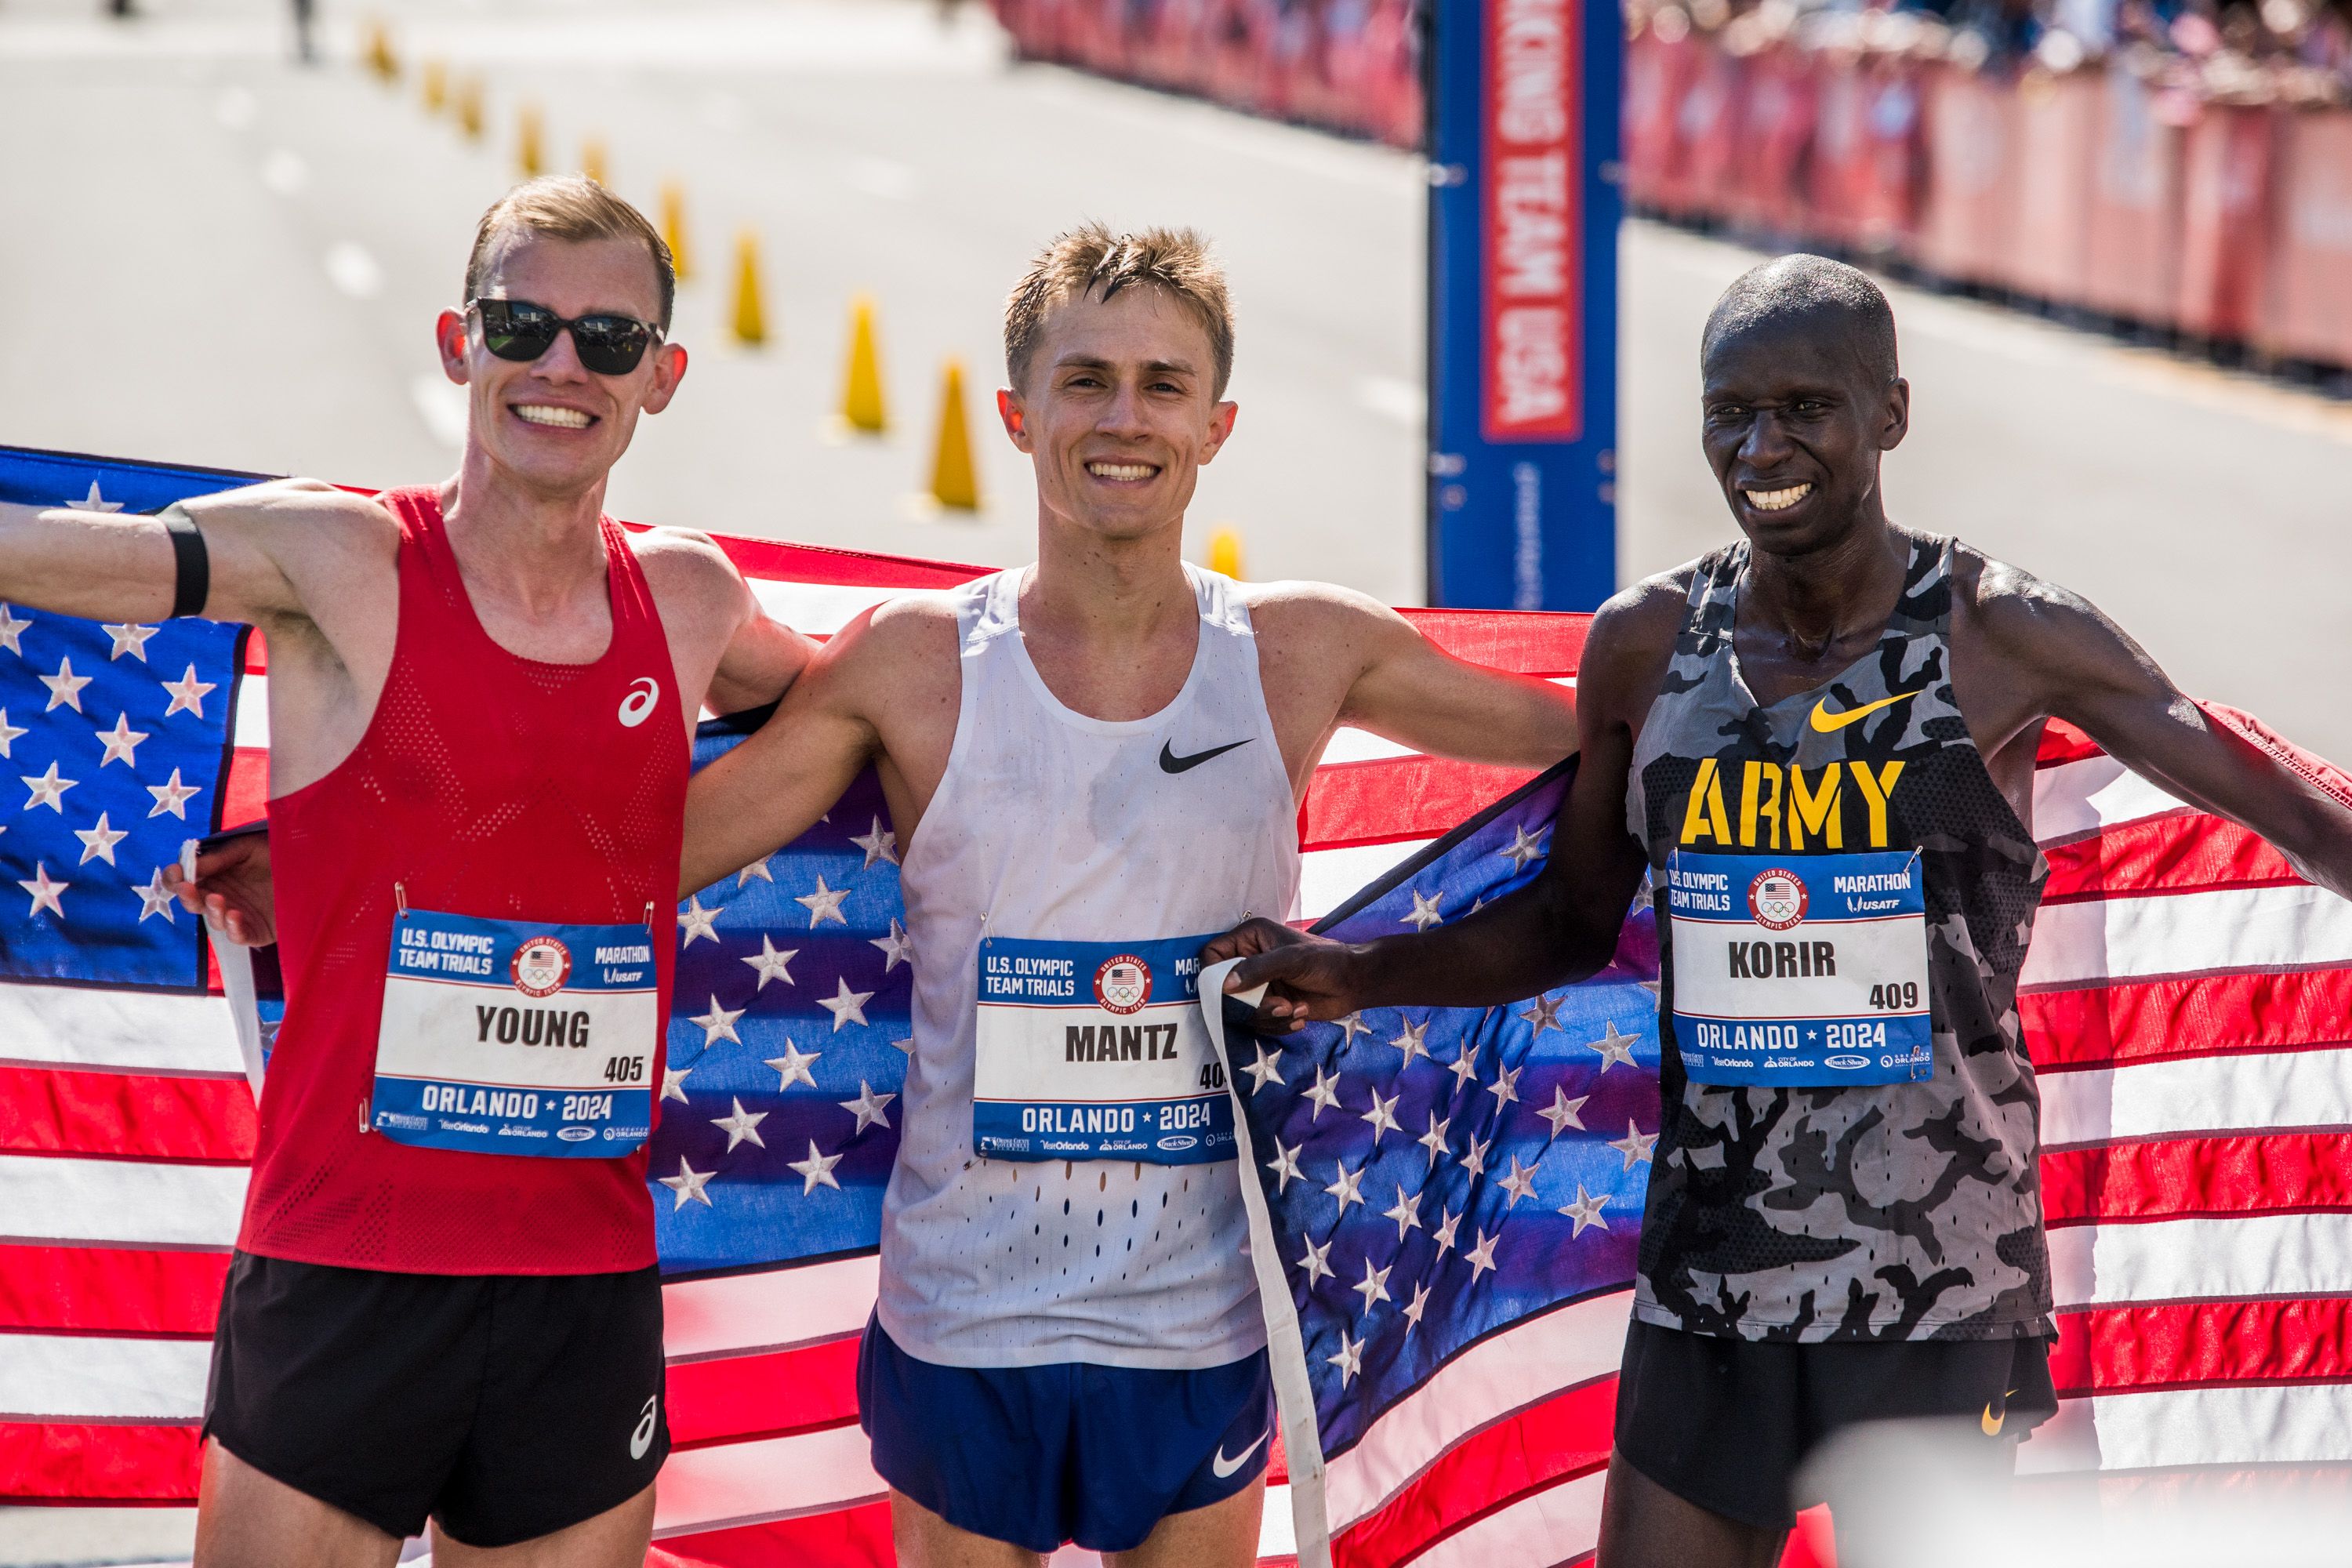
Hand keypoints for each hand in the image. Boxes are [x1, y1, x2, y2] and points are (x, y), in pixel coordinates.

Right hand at [164, 829, 275, 946]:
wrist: (313, 867)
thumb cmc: (277, 853)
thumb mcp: (247, 848)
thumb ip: (218, 857)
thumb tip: (187, 866)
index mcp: (214, 875)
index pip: (185, 881)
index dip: (175, 878)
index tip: (174, 873)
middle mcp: (221, 896)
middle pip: (194, 902)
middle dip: (187, 896)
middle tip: (186, 888)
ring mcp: (237, 915)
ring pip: (213, 920)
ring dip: (211, 910)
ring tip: (216, 898)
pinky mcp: (255, 931)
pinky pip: (238, 935)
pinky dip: (233, 928)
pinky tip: (234, 914)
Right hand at [1202, 917, 1366, 1033]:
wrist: (1355, 983)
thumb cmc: (1327, 960)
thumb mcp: (1290, 959)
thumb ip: (1257, 969)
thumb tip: (1224, 986)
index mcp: (1250, 938)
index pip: (1212, 954)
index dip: (1213, 973)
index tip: (1228, 990)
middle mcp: (1250, 961)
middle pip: (1223, 989)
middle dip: (1250, 1004)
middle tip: (1279, 1004)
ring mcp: (1259, 985)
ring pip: (1240, 1011)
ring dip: (1268, 1015)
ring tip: (1294, 1008)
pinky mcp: (1270, 1005)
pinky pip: (1257, 1022)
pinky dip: (1277, 1024)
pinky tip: (1299, 1015)